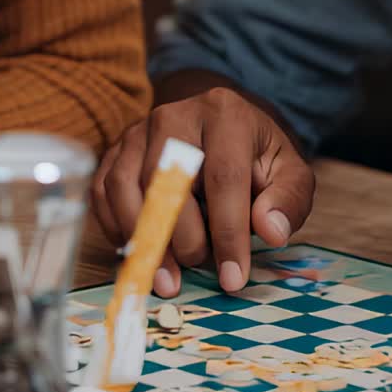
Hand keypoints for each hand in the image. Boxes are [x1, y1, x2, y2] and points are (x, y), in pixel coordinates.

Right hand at [92, 82, 314, 295]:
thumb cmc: (255, 157)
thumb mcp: (289, 172)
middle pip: (167, 180)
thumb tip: (270, 231)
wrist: (220, 128)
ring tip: (168, 277)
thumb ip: (288, 200)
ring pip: (125, 186)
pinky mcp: (115, 149)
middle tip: (200, 269)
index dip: (228, 232)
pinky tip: (140, 251)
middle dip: (183, 237)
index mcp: (225, 114)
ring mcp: (139, 130)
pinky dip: (116, 228)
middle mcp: (175, 115)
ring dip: (143, 238)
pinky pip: (102, 191)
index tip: (233, 278)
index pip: (224, 176)